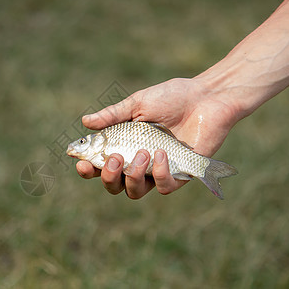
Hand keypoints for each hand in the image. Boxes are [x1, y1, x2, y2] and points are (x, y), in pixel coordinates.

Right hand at [76, 78, 237, 198]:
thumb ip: (112, 116)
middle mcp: (138, 162)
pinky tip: (161, 153)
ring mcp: (157, 170)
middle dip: (107, 177)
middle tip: (113, 158)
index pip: (100, 165)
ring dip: (132, 177)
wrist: (206, 97)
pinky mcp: (179, 175)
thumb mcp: (137, 103)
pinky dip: (159, 173)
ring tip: (141, 153)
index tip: (82, 163)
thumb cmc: (171, 97)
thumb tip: (84, 121)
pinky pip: (163, 187)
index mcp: (125, 145)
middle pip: (113, 185)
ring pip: (134, 191)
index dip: (88, 169)